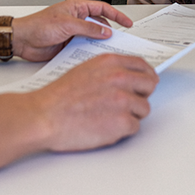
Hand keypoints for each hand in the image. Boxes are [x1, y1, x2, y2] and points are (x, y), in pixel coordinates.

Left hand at [12, 0, 133, 61]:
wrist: (22, 40)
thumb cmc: (37, 26)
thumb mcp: (66, 24)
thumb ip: (87, 28)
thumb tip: (104, 31)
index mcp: (77, 8)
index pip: (102, 9)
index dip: (116, 15)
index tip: (127, 23)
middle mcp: (76, 20)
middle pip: (99, 25)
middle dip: (110, 32)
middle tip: (120, 42)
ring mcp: (73, 33)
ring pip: (92, 39)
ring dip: (99, 45)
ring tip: (108, 52)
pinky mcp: (68, 46)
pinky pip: (83, 49)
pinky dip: (89, 54)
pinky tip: (92, 59)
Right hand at [31, 54, 157, 151]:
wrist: (44, 116)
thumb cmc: (59, 97)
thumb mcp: (85, 70)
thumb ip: (108, 70)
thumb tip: (126, 76)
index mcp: (111, 63)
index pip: (142, 66)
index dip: (146, 76)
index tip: (146, 82)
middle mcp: (120, 78)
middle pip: (149, 85)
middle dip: (141, 95)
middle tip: (129, 103)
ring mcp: (123, 100)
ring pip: (144, 108)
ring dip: (131, 115)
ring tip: (109, 117)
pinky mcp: (122, 122)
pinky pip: (134, 127)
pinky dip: (123, 130)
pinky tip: (106, 127)